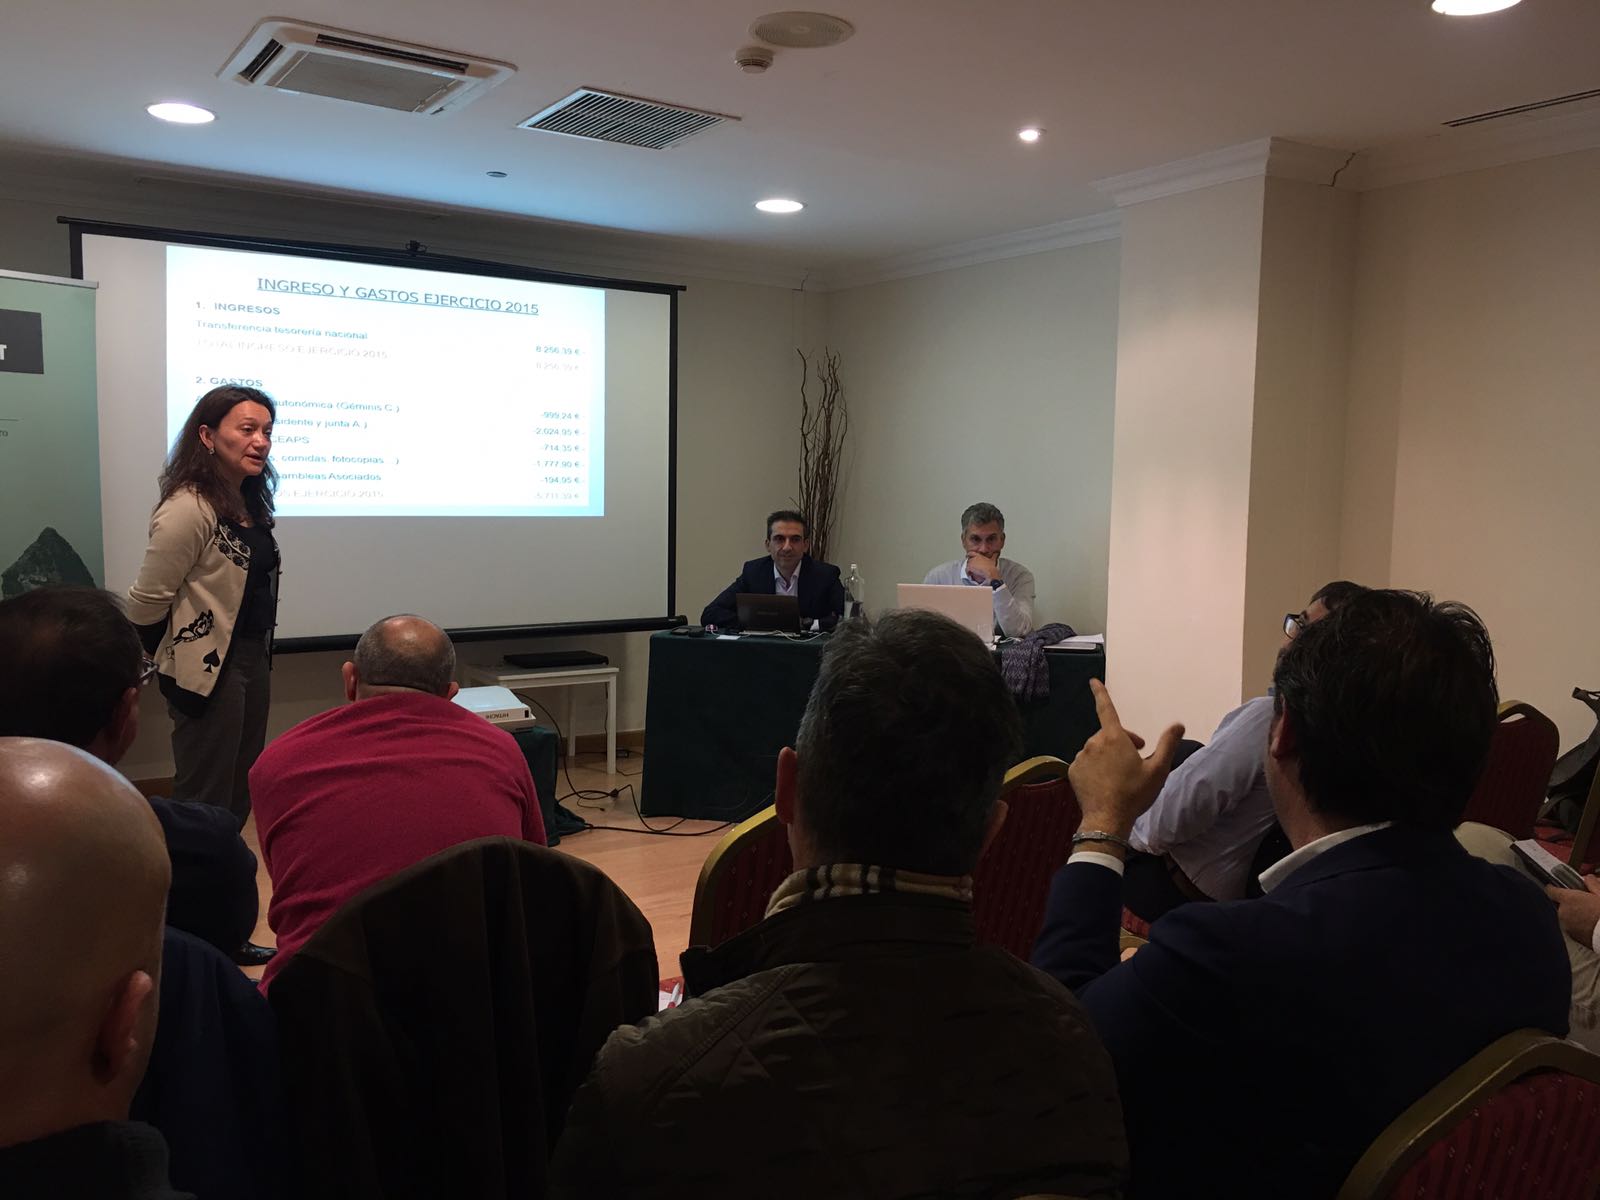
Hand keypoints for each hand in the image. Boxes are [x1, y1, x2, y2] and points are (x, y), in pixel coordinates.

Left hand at [964, 552, 998, 583]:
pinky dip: (968, 573)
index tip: (968, 556)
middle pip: (969, 560)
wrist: (990, 573)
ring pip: (967, 565)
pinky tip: (970, 575)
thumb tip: (997, 553)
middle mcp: (974, 558)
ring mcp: (971, 562)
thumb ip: (994, 555)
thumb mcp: (993, 560)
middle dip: (970, 564)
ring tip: (971, 572)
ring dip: (969, 568)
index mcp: (979, 556)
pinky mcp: (969, 567)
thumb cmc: (991, 567)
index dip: (969, 554)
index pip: (971, 553)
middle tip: (972, 567)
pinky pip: (967, 570)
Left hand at [1069, 679, 1183, 841]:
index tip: (1093, 681)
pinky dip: (1095, 768)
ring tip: (1121, 775)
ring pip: (1097, 750)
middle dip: (1121, 742)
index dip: (1101, 693)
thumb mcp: (1158, 769)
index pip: (1106, 709)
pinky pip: (1086, 764)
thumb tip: (1178, 725)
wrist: (1107, 819)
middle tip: (1136, 759)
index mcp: (1114, 738)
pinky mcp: (1073, 771)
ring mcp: (1081, 757)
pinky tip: (1106, 783)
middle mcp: (1094, 743)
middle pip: (1108, 735)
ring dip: (1108, 756)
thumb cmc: (1135, 794)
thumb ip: (1167, 744)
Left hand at [1548, 876, 1599, 946]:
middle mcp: (1563, 912)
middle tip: (1583, 904)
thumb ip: (1592, 884)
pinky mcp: (1573, 936)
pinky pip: (1572, 927)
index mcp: (1568, 899)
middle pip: (1560, 905)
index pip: (1551, 891)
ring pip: (1566, 917)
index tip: (1555, 887)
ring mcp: (1567, 926)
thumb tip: (1588, 878)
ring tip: (1589, 915)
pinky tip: (1589, 925)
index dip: (1553, 888)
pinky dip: (1577, 925)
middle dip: (1569, 904)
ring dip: (1573, 915)